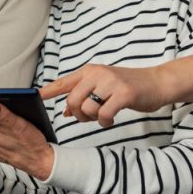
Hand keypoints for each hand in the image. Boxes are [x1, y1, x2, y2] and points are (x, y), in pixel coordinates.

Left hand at [40, 64, 168, 125]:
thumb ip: (85, 96)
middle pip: (72, 100)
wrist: (157, 83)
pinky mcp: (124, 93)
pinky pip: (103, 114)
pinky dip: (104, 122)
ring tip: (102, 118)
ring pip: (87, 108)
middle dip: (77, 115)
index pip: (63, 81)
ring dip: (92, 119)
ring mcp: (111, 83)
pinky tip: (110, 120)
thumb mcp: (103, 87)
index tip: (35, 97)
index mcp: (90, 71)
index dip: (48, 91)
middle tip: (87, 118)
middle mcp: (97, 74)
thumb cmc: (128, 87)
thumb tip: (66, 113)